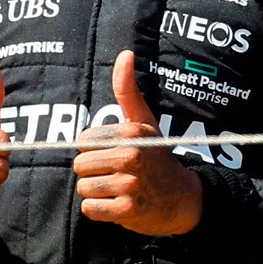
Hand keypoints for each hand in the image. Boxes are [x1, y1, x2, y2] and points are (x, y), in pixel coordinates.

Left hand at [73, 50, 202, 235]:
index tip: (116, 153)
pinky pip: (89, 209)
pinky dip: (99, 210)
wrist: (182, 199)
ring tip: (118, 188)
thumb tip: (126, 53)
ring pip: (83, 187)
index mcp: (130, 132)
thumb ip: (127, 89)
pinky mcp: (127, 210)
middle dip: (94, 171)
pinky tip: (118, 204)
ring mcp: (129, 184)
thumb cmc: (155, 156)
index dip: (95, 149)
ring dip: (96, 191)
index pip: (83, 140)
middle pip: (80, 165)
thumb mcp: (144, 121)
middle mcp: (130, 156)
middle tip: (117, 173)